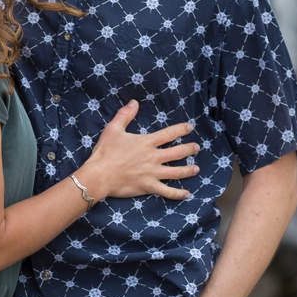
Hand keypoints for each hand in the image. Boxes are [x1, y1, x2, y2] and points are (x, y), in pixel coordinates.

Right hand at [77, 102, 200, 201]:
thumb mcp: (112, 130)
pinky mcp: (149, 186)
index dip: (181, 129)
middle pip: (178, 152)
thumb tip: (134, 102)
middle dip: (190, 149)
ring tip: (196, 168)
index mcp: (146, 143)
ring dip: (189, 170)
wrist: (99, 175)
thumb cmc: (105, 152)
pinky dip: (178, 194)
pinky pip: (167, 192)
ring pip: (177, 172)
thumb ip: (125, 115)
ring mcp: (153, 173)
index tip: (190, 128)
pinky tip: (187, 194)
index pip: (169, 134)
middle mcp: (153, 157)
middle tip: (197, 148)